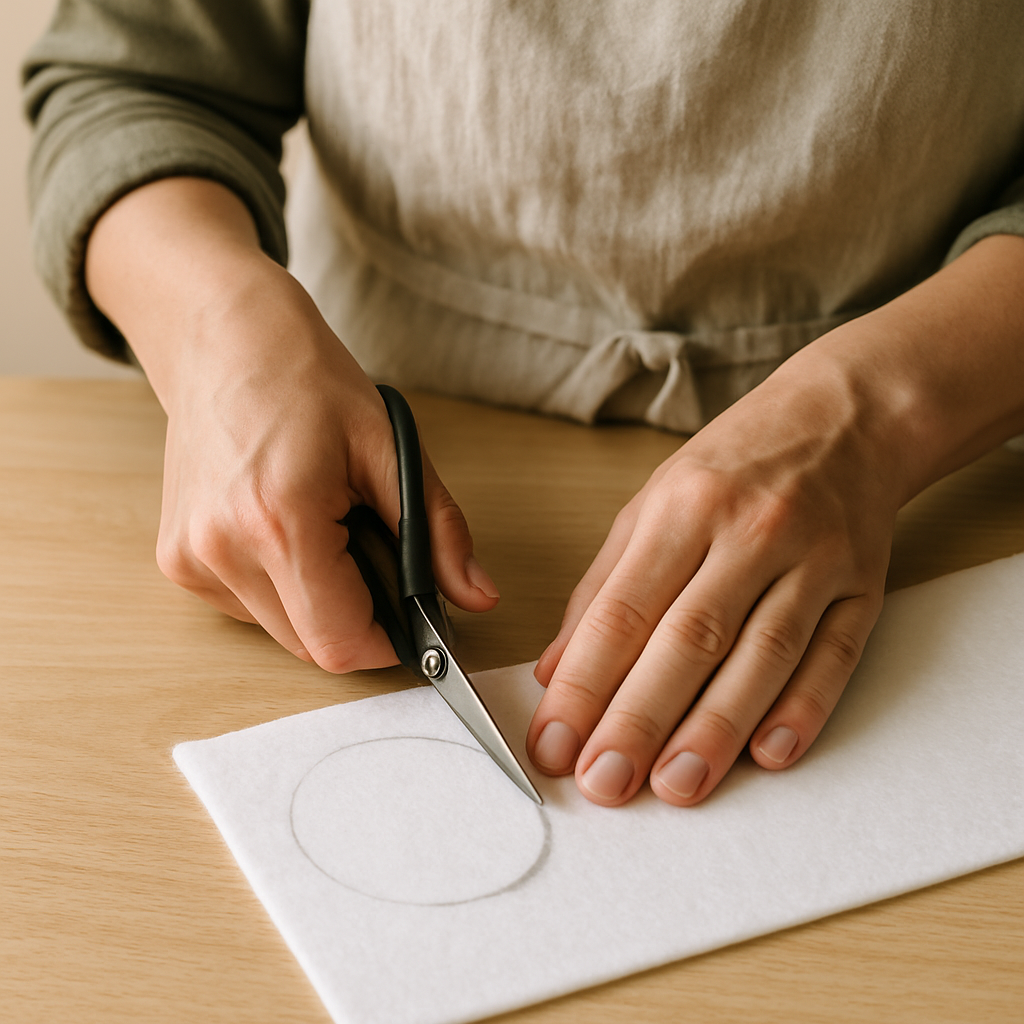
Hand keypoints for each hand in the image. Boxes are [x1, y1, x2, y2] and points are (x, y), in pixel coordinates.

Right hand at [86, 178, 499, 670]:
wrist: (221, 337)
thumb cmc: (306, 378)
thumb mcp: (392, 448)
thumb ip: (436, 532)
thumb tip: (478, 597)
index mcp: (279, 519)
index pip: (341, 642)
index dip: (388, 642)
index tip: (412, 618)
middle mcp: (222, 548)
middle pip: (311, 646)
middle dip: (357, 618)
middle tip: (372, 555)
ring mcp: (190, 558)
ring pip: (280, 631)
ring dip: (318, 603)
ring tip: (326, 529)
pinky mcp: (175, 559)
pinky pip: (248, 608)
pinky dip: (282, 587)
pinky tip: (287, 530)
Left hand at [527, 230, 1023, 806]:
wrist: (843, 420)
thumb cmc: (732, 466)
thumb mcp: (650, 505)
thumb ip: (601, 588)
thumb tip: (554, 670)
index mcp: (682, 508)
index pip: (622, 610)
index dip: (583, 684)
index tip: (553, 741)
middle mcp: (748, 532)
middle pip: (688, 639)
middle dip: (639, 719)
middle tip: (603, 783)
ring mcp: (812, 560)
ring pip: (762, 655)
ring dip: (716, 729)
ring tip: (675, 787)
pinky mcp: (862, 587)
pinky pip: (833, 655)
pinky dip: (804, 709)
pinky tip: (771, 755)